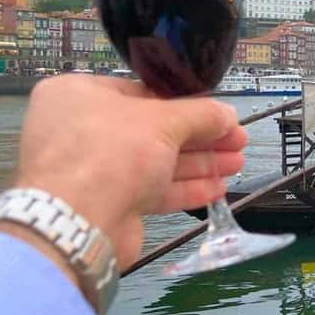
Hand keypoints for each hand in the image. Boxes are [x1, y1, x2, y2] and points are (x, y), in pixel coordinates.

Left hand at [13, 75, 245, 269]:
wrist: (76, 222)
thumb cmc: (109, 153)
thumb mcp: (163, 121)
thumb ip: (201, 114)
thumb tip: (228, 114)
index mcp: (80, 95)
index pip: (142, 93)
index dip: (186, 104)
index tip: (218, 113)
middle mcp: (81, 130)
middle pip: (154, 130)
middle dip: (200, 138)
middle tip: (237, 140)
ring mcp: (93, 169)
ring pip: (156, 162)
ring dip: (199, 164)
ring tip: (236, 164)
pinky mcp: (107, 203)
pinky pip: (151, 190)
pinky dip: (184, 189)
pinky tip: (216, 189)